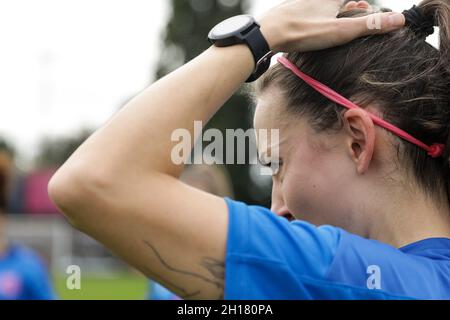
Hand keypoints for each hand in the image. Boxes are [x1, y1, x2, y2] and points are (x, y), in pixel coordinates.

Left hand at [258, 0, 404, 52]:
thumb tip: (399, 20)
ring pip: (326, 3)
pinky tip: (318, 24)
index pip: (356, 0)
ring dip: (337, 8)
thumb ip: (368, 25)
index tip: (367, 8)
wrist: (266, 33)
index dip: (363, 6)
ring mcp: (305, 1)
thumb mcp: (339, 31)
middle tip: (362, 8)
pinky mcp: (293, 9)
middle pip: (341, 0)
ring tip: (347, 15)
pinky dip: (322, 13)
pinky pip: (313, 8)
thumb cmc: (302, 31)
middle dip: (353, 6)